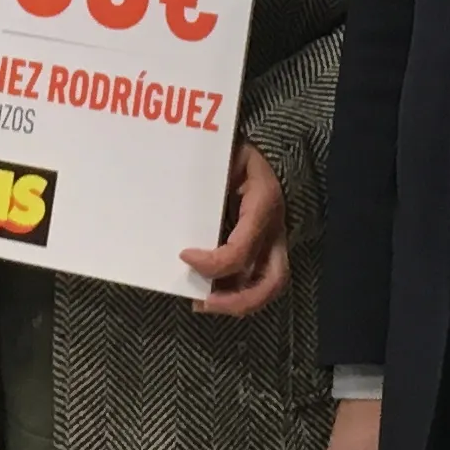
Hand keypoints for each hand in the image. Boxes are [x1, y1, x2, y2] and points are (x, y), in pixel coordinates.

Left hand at [180, 143, 289, 316]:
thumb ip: (205, 181)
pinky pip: (256, 279)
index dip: (212, 263)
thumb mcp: (222, 157)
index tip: (183, 255)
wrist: (253, 145)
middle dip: (237, 301)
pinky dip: (234, 291)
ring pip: (268, 286)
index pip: (242, 249)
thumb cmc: (232, 149)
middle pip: (272, 281)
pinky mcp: (266, 246)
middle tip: (201, 303)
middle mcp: (275, 229)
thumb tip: (174, 205)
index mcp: (264, 204)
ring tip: (201, 302)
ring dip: (235, 301)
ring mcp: (274, 240)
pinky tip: (207, 292)